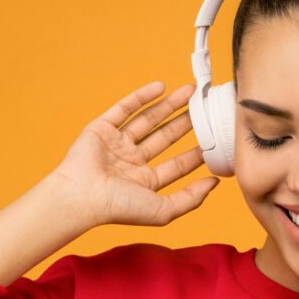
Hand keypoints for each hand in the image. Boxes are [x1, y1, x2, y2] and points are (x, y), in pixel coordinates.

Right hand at [51, 80, 220, 227]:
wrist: (82, 196)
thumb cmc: (119, 208)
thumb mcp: (163, 210)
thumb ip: (190, 199)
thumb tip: (214, 183)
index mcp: (145, 182)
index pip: (177, 164)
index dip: (197, 152)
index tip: (216, 138)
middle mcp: (132, 162)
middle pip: (165, 138)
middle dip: (186, 123)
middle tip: (204, 108)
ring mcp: (116, 144)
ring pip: (148, 120)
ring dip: (169, 105)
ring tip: (190, 92)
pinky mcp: (101, 129)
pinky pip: (124, 108)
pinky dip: (141, 96)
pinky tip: (161, 87)